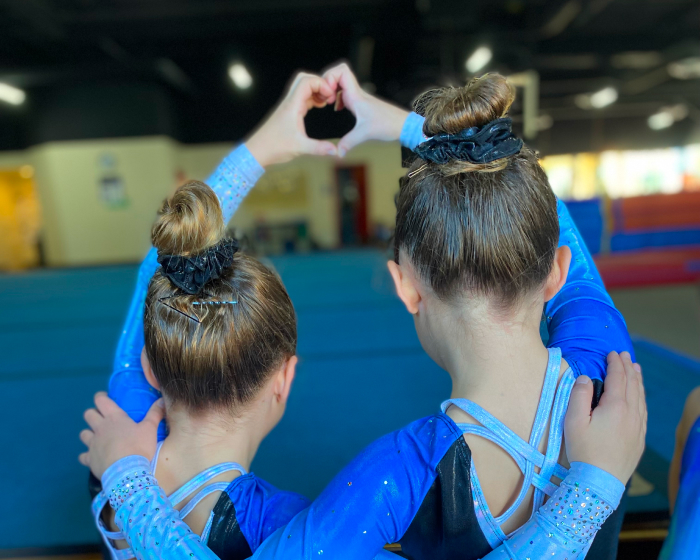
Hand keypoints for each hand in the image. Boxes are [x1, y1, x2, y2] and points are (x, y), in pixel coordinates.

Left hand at [79, 392, 163, 479]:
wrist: (127, 472)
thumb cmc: (138, 446)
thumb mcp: (150, 428)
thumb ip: (155, 413)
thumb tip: (162, 400)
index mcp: (114, 417)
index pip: (101, 400)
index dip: (101, 397)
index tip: (104, 398)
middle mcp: (100, 428)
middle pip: (88, 414)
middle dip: (93, 414)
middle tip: (102, 418)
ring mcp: (92, 444)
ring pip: (83, 434)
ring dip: (89, 434)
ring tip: (97, 438)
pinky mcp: (89, 459)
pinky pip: (83, 456)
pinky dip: (87, 455)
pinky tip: (94, 457)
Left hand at [246, 72, 337, 166]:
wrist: (257, 151)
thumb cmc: (274, 147)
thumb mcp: (300, 148)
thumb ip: (319, 148)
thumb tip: (336, 151)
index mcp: (292, 106)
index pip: (307, 81)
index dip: (321, 84)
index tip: (330, 96)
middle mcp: (289, 102)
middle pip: (304, 79)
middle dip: (319, 83)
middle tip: (329, 95)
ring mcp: (288, 107)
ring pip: (302, 88)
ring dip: (316, 90)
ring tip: (326, 102)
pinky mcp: (288, 112)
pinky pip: (302, 98)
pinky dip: (312, 98)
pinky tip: (318, 107)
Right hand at [322, 62, 409, 156]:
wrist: (404, 126)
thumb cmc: (388, 125)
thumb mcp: (365, 134)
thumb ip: (349, 142)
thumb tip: (337, 153)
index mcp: (356, 96)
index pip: (341, 71)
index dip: (330, 76)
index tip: (327, 92)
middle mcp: (357, 93)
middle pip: (338, 74)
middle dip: (327, 82)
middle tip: (325, 97)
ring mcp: (359, 98)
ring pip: (341, 84)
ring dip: (332, 90)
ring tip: (328, 103)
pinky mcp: (362, 104)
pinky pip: (346, 94)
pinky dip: (338, 98)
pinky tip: (338, 109)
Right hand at [564, 351, 646, 483]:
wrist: (599, 481)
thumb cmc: (584, 450)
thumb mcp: (573, 421)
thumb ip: (579, 395)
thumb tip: (585, 378)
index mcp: (616, 406)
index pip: (618, 378)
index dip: (615, 364)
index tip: (612, 353)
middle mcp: (631, 414)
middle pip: (632, 385)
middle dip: (628, 368)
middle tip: (625, 355)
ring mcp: (638, 427)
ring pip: (641, 398)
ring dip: (637, 381)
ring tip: (636, 369)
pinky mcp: (639, 439)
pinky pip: (643, 411)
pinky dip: (641, 397)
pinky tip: (638, 396)